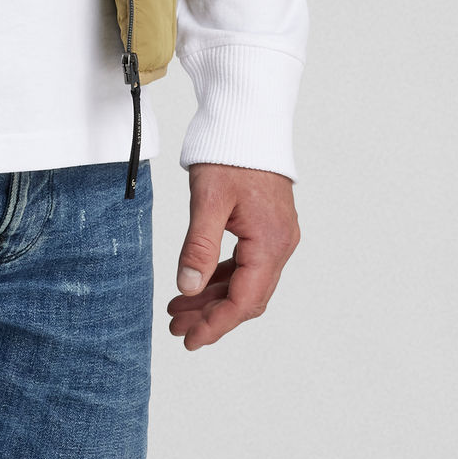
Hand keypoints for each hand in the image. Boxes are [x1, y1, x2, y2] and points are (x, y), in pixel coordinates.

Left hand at [167, 163, 298, 349]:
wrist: (248, 118)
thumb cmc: (230, 152)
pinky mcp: (267, 226)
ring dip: (214, 298)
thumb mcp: (209, 200)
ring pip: (245, 282)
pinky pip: (246, 264)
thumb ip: (199, 247)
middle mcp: (280, 244)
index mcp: (270, 243)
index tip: (190, 340)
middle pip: (246, 297)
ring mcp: (276, 236)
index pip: (244, 301)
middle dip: (211, 315)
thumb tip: (188, 288)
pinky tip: (198, 283)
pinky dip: (222, 277)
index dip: (216, 325)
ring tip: (180, 308)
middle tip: (177, 327)